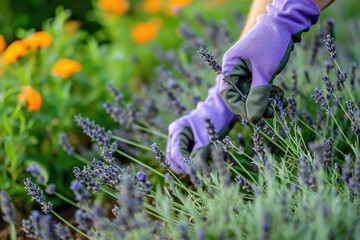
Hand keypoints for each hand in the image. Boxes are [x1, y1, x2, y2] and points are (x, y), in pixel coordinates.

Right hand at [166, 75, 234, 173]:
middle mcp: (174, 135)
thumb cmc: (212, 123)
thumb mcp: (206, 139)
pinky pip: (182, 157)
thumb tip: (194, 171)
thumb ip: (198, 154)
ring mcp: (177, 140)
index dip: (184, 164)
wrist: (217, 112)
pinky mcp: (183, 144)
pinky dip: (188, 163)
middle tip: (196, 175)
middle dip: (182, 167)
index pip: (176, 152)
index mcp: (177, 130)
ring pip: (175, 159)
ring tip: (198, 172)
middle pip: (172, 157)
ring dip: (185, 167)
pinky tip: (197, 167)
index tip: (194, 173)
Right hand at [220, 0, 319, 121]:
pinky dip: (267, 93)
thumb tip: (253, 118)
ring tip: (279, 102)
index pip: (228, 94)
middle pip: (239, 95)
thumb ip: (258, 95)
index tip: (253, 118)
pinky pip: (258, 87)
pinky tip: (279, 94)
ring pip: (250, 93)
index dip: (239, 108)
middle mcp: (234, 69)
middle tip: (271, 112)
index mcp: (230, 66)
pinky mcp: (255, 70)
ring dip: (264, 100)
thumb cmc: (272, 43)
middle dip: (255, 105)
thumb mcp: (265, 71)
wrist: (285, 23)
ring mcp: (245, 70)